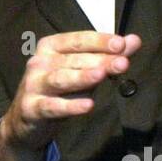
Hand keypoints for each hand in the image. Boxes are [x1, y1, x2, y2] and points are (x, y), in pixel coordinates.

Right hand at [0, 30, 141, 160]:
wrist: (27, 120)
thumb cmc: (59, 90)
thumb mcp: (83, 70)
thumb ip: (107, 56)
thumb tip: (134, 40)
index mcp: (50, 46)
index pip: (77, 40)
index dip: (99, 41)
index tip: (121, 43)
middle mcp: (39, 62)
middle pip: (73, 60)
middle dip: (99, 61)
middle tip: (123, 63)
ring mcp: (33, 84)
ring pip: (61, 79)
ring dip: (82, 77)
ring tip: (101, 75)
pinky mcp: (31, 108)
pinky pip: (53, 106)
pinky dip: (70, 106)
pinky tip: (88, 105)